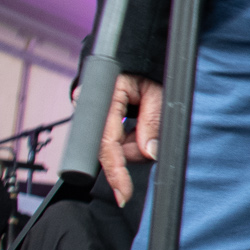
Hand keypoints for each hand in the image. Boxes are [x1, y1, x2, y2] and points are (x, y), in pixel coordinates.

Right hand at [99, 72, 163, 205]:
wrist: (136, 55)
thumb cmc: (147, 70)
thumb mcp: (157, 92)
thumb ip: (152, 121)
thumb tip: (149, 153)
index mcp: (105, 97)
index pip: (107, 143)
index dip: (115, 171)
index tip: (123, 194)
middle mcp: (91, 107)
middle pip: (110, 150)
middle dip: (133, 149)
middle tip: (149, 131)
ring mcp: (92, 114)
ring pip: (115, 147)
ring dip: (133, 143)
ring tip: (142, 118)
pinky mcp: (97, 119)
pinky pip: (115, 140)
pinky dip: (130, 138)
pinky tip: (134, 122)